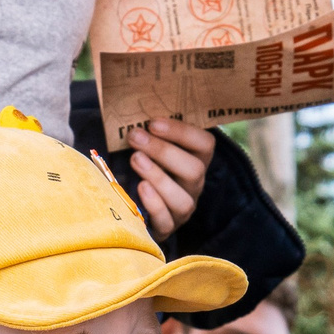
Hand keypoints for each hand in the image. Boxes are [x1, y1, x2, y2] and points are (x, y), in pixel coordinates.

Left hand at [128, 119, 214, 237]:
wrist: (128, 201)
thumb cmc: (139, 163)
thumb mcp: (146, 145)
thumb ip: (147, 130)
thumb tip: (129, 106)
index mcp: (194, 159)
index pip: (205, 144)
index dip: (182, 132)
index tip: (153, 122)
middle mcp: (193, 185)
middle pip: (194, 170)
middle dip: (163, 151)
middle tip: (135, 137)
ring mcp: (182, 208)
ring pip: (183, 199)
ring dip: (158, 177)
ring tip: (135, 159)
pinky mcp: (167, 228)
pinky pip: (167, 221)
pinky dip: (154, 204)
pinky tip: (139, 187)